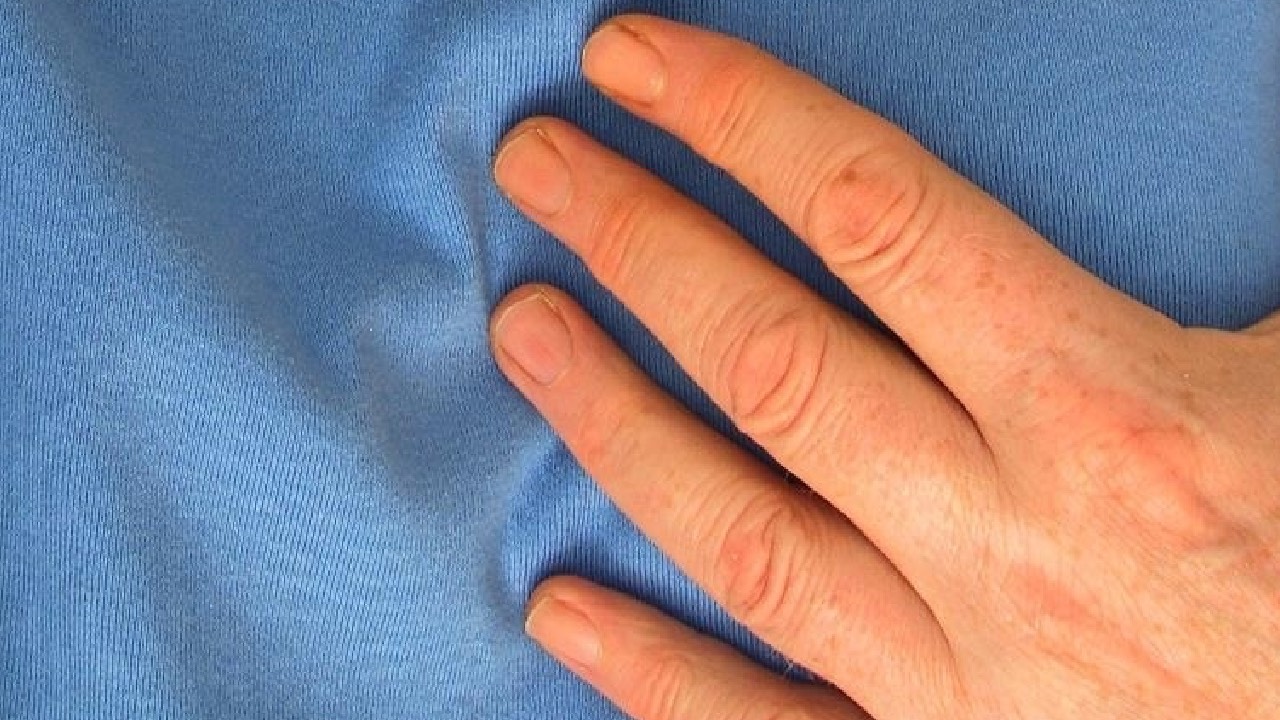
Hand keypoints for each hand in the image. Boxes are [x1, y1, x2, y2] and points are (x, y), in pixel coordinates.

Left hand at [487, 14, 1279, 719]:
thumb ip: (1219, 274)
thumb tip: (1205, 122)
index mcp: (1116, 411)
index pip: (878, 213)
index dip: (742, 119)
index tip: (636, 65)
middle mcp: (1012, 539)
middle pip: (774, 357)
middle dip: (639, 242)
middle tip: (539, 168)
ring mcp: (962, 679)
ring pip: (742, 531)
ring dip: (612, 421)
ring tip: (525, 333)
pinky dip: (654, 675)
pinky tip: (560, 612)